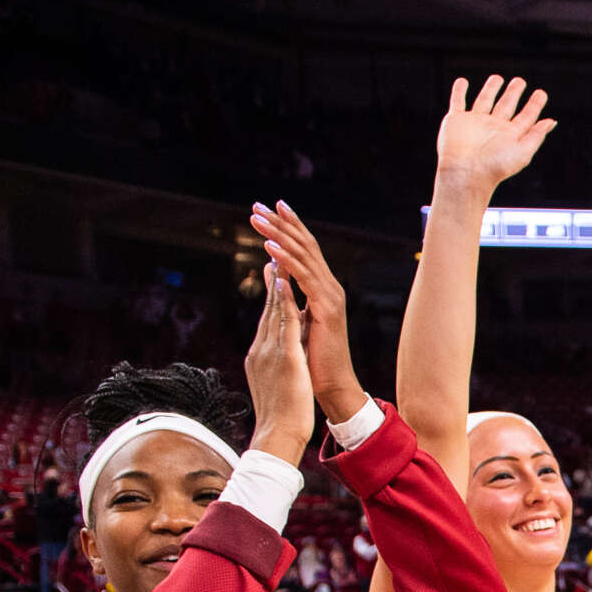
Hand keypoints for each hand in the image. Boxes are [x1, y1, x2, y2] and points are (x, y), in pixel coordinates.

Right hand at [242, 264, 316, 464]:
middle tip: (272, 252)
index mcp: (261, 356)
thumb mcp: (277, 384)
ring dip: (275, 282)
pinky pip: (283, 324)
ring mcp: (270, 352)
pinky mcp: (283, 358)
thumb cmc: (281, 416)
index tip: (275, 273)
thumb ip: (277, 367)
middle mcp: (261, 349)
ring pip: (272, 310)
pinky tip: (285, 284)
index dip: (272, 295)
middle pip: (267, 309)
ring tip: (277, 256)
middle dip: (271, 280)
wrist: (278, 435)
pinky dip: (283, 302)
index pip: (268, 319)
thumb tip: (281, 358)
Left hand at [248, 203, 364, 423]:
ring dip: (279, 235)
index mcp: (324, 289)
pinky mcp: (326, 309)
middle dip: (281, 223)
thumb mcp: (297, 318)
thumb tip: (272, 269)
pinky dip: (286, 260)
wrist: (333, 386)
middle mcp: (330, 288)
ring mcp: (330, 297)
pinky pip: (303, 278)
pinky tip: (269, 248)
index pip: (305, 250)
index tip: (270, 209)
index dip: (289, 227)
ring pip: (303, 257)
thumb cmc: (316, 359)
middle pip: (305, 246)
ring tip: (258, 219)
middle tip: (259, 204)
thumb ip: (286, 292)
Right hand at [436, 75, 555, 190]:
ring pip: (485, 100)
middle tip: (520, 81)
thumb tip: (551, 121)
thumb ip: (536, 135)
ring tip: (497, 78)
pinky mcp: (456, 120)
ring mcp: (475, 123)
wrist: (466, 173)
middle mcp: (494, 128)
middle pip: (506, 106)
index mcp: (511, 135)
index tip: (541, 93)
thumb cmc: (495, 166)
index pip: (526, 117)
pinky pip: (458, 101)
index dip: (535, 105)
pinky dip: (458, 91)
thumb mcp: (523, 151)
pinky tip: (462, 82)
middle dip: (513, 93)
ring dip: (491, 89)